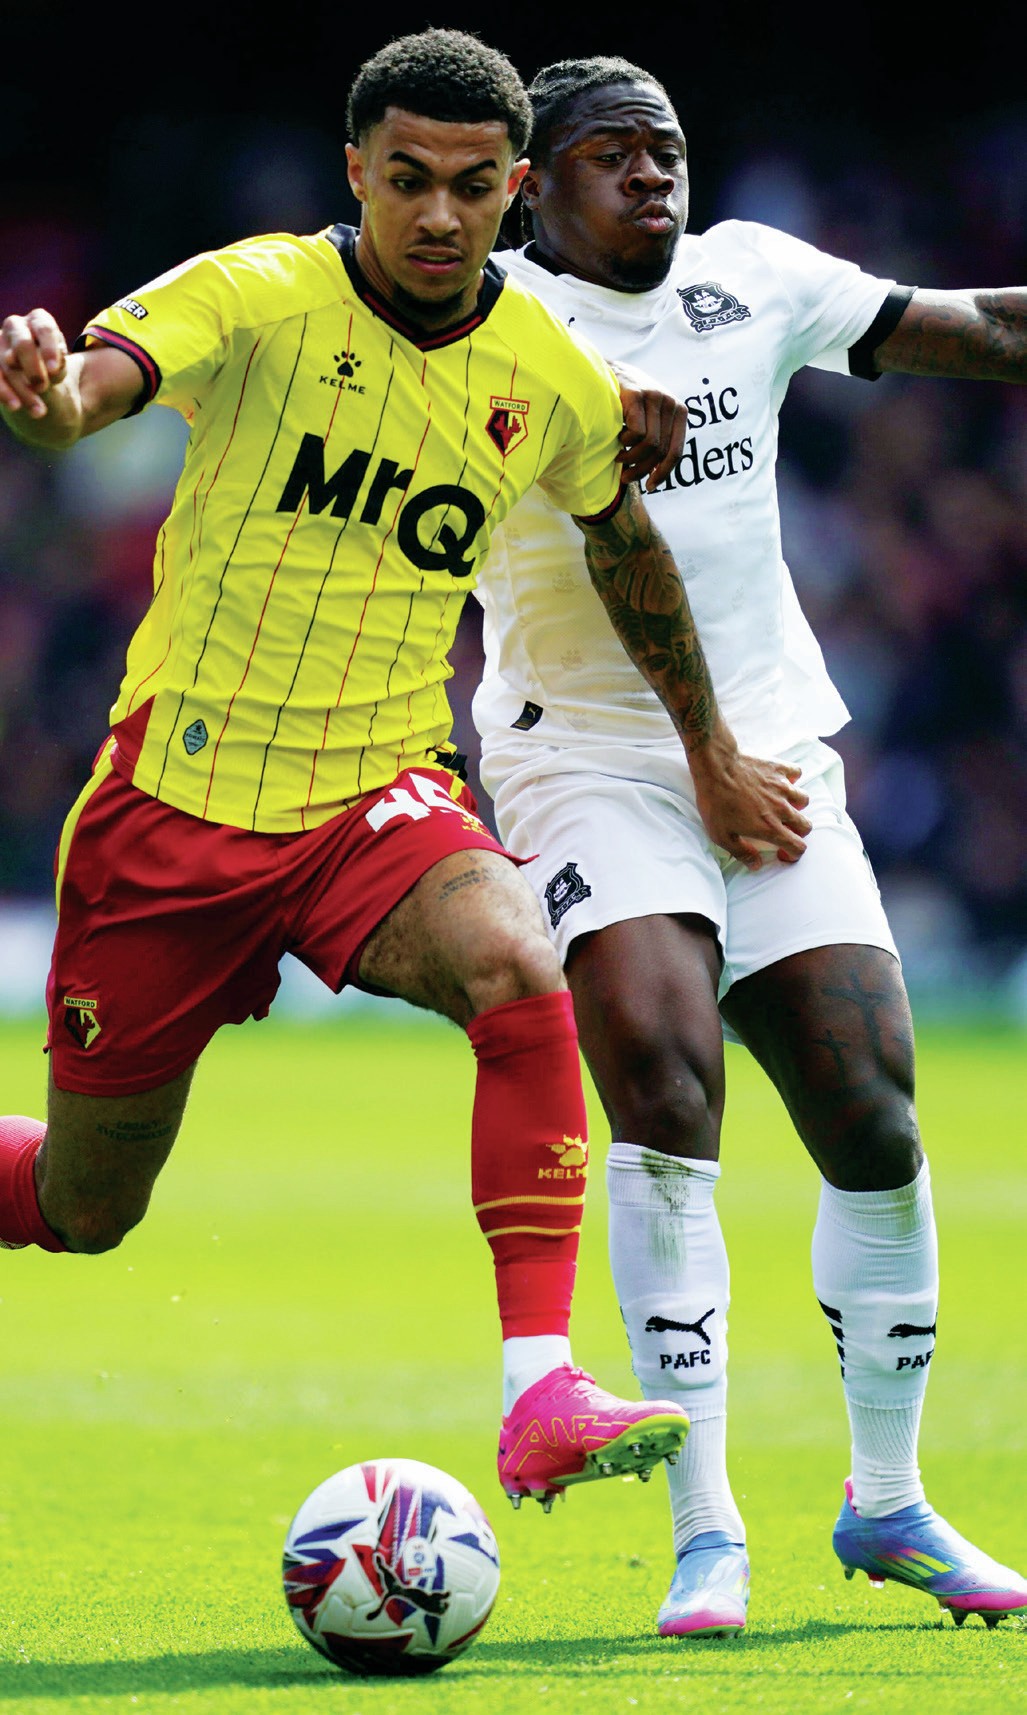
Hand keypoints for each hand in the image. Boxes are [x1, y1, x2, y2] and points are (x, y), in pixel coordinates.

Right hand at [0, 309, 67, 417]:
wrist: (36, 378)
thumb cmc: (52, 367)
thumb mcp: (60, 365)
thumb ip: (58, 365)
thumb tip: (50, 370)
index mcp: (39, 320)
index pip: (44, 329)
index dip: (49, 348)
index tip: (54, 370)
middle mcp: (16, 326)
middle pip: (22, 343)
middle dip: (32, 367)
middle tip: (42, 387)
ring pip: (6, 364)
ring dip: (22, 389)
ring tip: (39, 411)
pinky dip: (4, 392)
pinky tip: (15, 406)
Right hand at [612, 363, 686, 491]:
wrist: (606, 373)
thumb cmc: (628, 402)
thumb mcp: (649, 419)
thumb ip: (658, 439)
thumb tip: (657, 474)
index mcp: (679, 412)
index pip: (676, 451)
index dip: (663, 473)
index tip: (650, 486)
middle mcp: (671, 403)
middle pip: (661, 451)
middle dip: (642, 469)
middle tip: (626, 477)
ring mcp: (655, 397)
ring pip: (649, 444)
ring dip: (631, 457)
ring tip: (619, 458)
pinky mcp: (637, 395)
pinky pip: (636, 432)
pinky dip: (625, 441)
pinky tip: (617, 438)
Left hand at [689, 733, 810, 868]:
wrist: (716, 767)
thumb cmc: (715, 802)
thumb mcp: (721, 835)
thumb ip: (742, 852)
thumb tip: (756, 865)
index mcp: (769, 828)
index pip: (798, 847)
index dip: (793, 853)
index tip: (782, 851)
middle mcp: (781, 809)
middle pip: (806, 825)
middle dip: (797, 831)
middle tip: (783, 828)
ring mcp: (783, 788)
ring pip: (804, 800)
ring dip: (795, 805)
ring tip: (782, 804)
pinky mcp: (779, 769)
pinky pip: (796, 774)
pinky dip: (791, 778)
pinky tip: (779, 781)